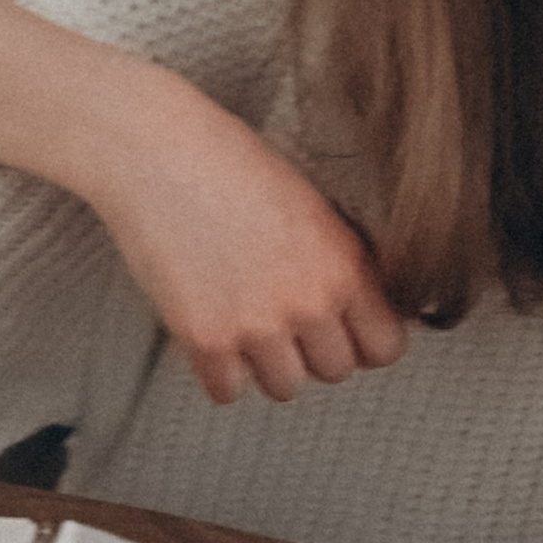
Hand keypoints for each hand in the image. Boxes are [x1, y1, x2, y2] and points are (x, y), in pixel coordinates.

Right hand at [87, 75, 409, 405]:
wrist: (156, 152)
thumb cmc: (229, 163)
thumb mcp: (311, 207)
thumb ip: (340, 264)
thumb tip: (360, 310)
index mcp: (344, 264)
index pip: (385, 347)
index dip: (364, 342)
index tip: (343, 334)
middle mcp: (309, 302)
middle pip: (334, 372)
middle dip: (312, 351)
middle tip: (283, 322)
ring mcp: (257, 325)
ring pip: (284, 387)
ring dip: (266, 365)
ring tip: (244, 324)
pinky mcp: (205, 338)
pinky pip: (228, 390)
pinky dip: (219, 372)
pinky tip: (212, 332)